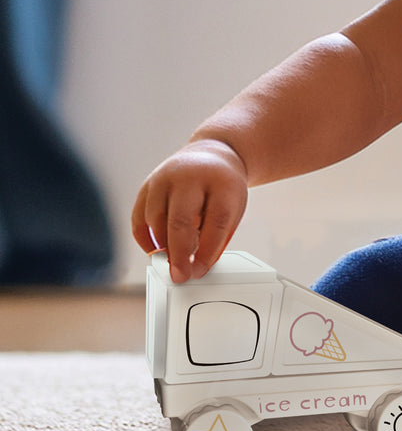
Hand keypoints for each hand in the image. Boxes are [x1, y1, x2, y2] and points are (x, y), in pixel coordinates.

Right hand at [130, 140, 247, 282]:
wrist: (210, 155)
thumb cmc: (222, 187)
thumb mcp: (233, 208)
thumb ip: (216, 237)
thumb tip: (194, 268)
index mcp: (221, 182)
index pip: (215, 221)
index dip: (207, 251)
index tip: (199, 270)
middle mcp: (190, 177)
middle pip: (181, 220)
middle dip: (178, 254)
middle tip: (180, 276)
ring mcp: (165, 178)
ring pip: (156, 220)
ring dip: (164, 246)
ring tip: (175, 259)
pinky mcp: (147, 185)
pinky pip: (139, 218)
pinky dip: (145, 239)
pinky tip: (156, 250)